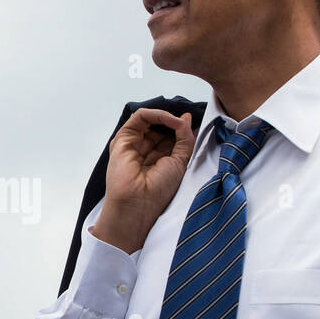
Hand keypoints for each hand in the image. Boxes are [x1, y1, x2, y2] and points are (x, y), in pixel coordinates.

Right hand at [91, 109, 194, 253]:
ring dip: (168, 117)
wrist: (137, 204)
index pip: (171, 134)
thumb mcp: (180, 162)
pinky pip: (140, 117)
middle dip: (175, 121)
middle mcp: (145, 149)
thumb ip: (185, 139)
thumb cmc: (158, 191)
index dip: (182, 128)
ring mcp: (133, 143)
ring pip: (151, 119)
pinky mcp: (123, 138)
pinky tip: (170, 121)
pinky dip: (157, 114)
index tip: (196, 126)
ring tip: (179, 123)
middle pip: (161, 125)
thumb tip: (186, 118)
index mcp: (159, 157)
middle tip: (188, 122)